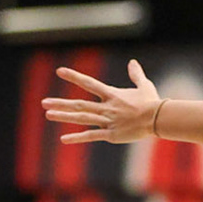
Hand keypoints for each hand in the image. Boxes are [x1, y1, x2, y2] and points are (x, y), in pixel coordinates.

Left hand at [41, 60, 161, 143]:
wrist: (158, 118)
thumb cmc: (152, 102)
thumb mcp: (144, 86)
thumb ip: (136, 74)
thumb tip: (132, 62)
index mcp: (112, 95)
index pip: (89, 83)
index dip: (74, 76)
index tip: (60, 71)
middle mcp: (107, 107)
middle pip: (79, 104)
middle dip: (61, 103)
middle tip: (44, 102)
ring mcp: (108, 121)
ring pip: (82, 118)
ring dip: (64, 116)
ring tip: (48, 114)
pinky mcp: (112, 134)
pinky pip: (91, 136)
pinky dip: (77, 137)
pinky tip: (63, 139)